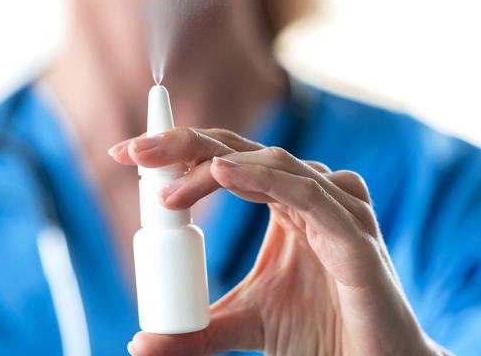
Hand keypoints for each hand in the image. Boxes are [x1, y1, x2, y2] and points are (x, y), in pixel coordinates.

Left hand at [109, 128, 448, 355]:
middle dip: (181, 144)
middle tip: (133, 151)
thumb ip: (197, 329)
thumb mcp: (244, 324)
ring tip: (165, 193)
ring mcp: (334, 207)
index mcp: (281, 202)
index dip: (175, 154)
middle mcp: (307, 193)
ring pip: (269, 162)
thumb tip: (142, 342)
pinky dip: (262, 178)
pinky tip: (221, 173)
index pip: (222, 161)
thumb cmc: (319, 336)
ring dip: (210, 168)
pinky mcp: (354, 234)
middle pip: (238, 150)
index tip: (125, 157)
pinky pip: (306, 193)